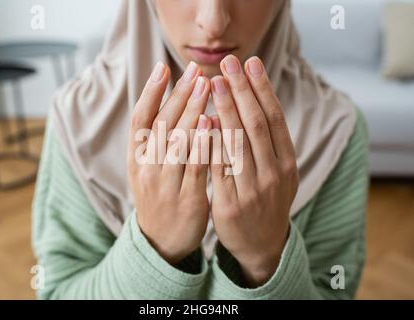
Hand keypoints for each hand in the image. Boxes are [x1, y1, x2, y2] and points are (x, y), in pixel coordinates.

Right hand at [127, 61, 211, 264]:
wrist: (161, 241)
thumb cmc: (159, 196)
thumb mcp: (148, 167)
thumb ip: (155, 139)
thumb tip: (168, 101)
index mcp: (136, 158)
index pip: (140, 118)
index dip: (151, 92)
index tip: (164, 67)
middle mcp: (146, 168)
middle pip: (162, 124)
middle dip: (179, 95)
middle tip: (196, 71)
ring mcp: (165, 184)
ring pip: (178, 141)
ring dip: (192, 112)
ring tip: (206, 86)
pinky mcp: (186, 199)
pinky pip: (195, 166)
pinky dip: (203, 143)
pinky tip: (212, 123)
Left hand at [209, 55, 298, 286]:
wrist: (261, 244)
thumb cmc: (266, 199)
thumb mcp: (279, 172)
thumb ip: (270, 143)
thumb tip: (255, 101)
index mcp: (287, 162)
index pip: (274, 118)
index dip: (262, 89)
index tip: (251, 63)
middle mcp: (273, 173)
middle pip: (256, 125)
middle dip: (242, 91)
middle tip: (228, 63)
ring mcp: (253, 190)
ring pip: (238, 143)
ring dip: (226, 110)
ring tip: (212, 83)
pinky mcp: (230, 205)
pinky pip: (219, 169)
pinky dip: (212, 144)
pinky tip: (203, 122)